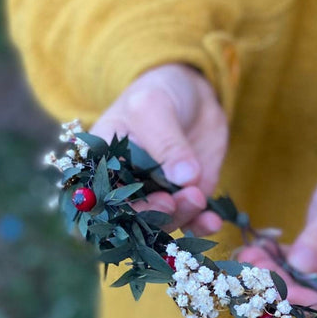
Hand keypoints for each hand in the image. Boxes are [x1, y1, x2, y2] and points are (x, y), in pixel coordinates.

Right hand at [91, 63, 227, 233]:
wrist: (192, 94)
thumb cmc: (158, 93)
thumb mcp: (153, 106)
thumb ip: (166, 141)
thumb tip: (185, 177)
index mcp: (103, 165)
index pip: (105, 198)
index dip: (125, 208)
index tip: (151, 199)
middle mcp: (126, 188)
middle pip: (135, 216)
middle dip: (156, 215)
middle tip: (174, 200)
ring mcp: (157, 196)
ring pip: (165, 221)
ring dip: (182, 217)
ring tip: (198, 198)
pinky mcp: (185, 201)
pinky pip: (192, 221)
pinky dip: (202, 225)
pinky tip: (213, 221)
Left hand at [238, 121, 316, 305]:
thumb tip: (299, 266)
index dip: (307, 296)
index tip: (273, 287)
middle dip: (284, 284)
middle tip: (251, 268)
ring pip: (307, 280)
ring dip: (275, 272)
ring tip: (246, 257)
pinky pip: (303, 264)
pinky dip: (279, 259)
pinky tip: (255, 250)